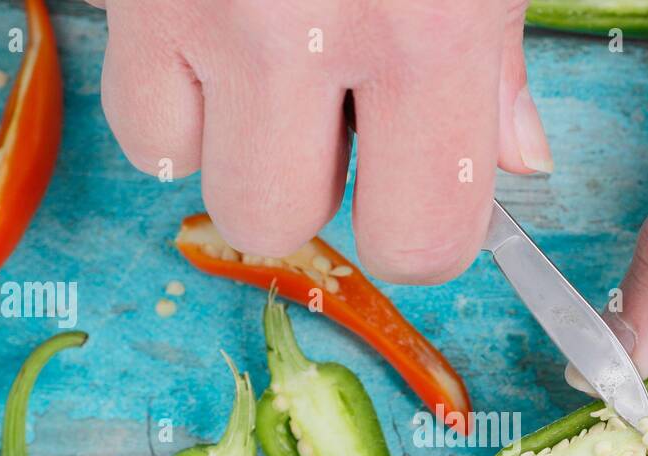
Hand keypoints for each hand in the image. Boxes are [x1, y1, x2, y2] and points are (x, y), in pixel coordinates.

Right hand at [87, 0, 548, 282]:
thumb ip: (500, 51)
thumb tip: (516, 163)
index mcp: (431, 27)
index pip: (421, 240)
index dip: (424, 230)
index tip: (421, 185)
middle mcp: (300, 26)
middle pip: (279, 224)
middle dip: (309, 188)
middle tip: (333, 103)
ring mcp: (196, 3)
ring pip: (190, 177)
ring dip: (231, 143)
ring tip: (268, 54)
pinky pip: (131, 111)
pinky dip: (168, 94)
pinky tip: (216, 33)